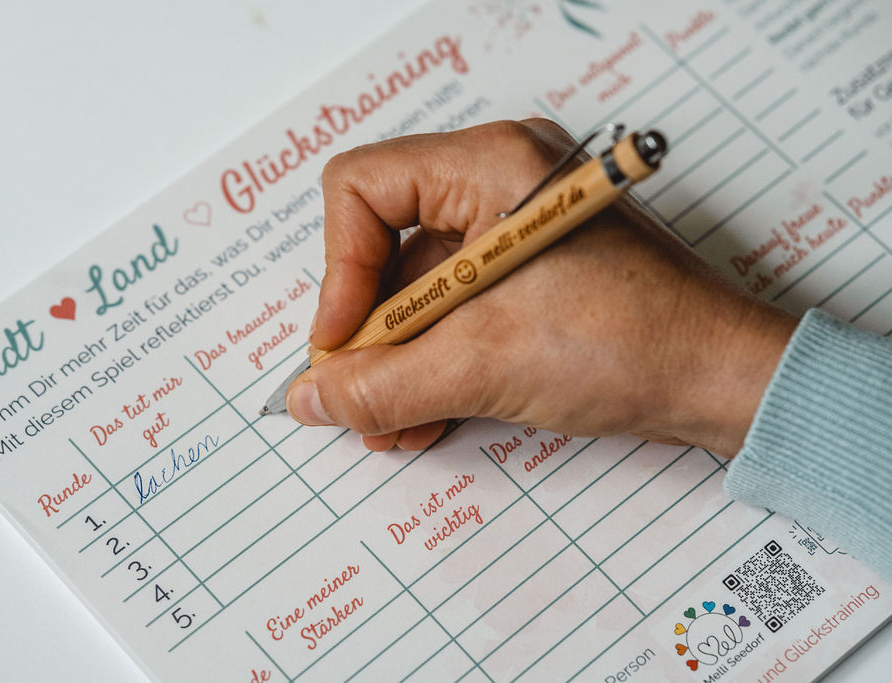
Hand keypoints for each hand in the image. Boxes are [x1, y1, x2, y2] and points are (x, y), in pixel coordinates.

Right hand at [286, 120, 796, 455]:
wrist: (722, 381)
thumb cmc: (633, 342)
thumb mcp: (485, 365)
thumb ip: (382, 384)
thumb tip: (310, 397)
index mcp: (489, 164)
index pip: (362, 189)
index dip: (337, 271)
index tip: (343, 345)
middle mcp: (495, 184)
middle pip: (383, 248)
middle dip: (367, 335)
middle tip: (354, 399)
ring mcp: (510, 232)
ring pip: (414, 290)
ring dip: (395, 362)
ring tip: (388, 424)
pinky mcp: (524, 278)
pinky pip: (452, 311)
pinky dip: (431, 364)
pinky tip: (421, 416)